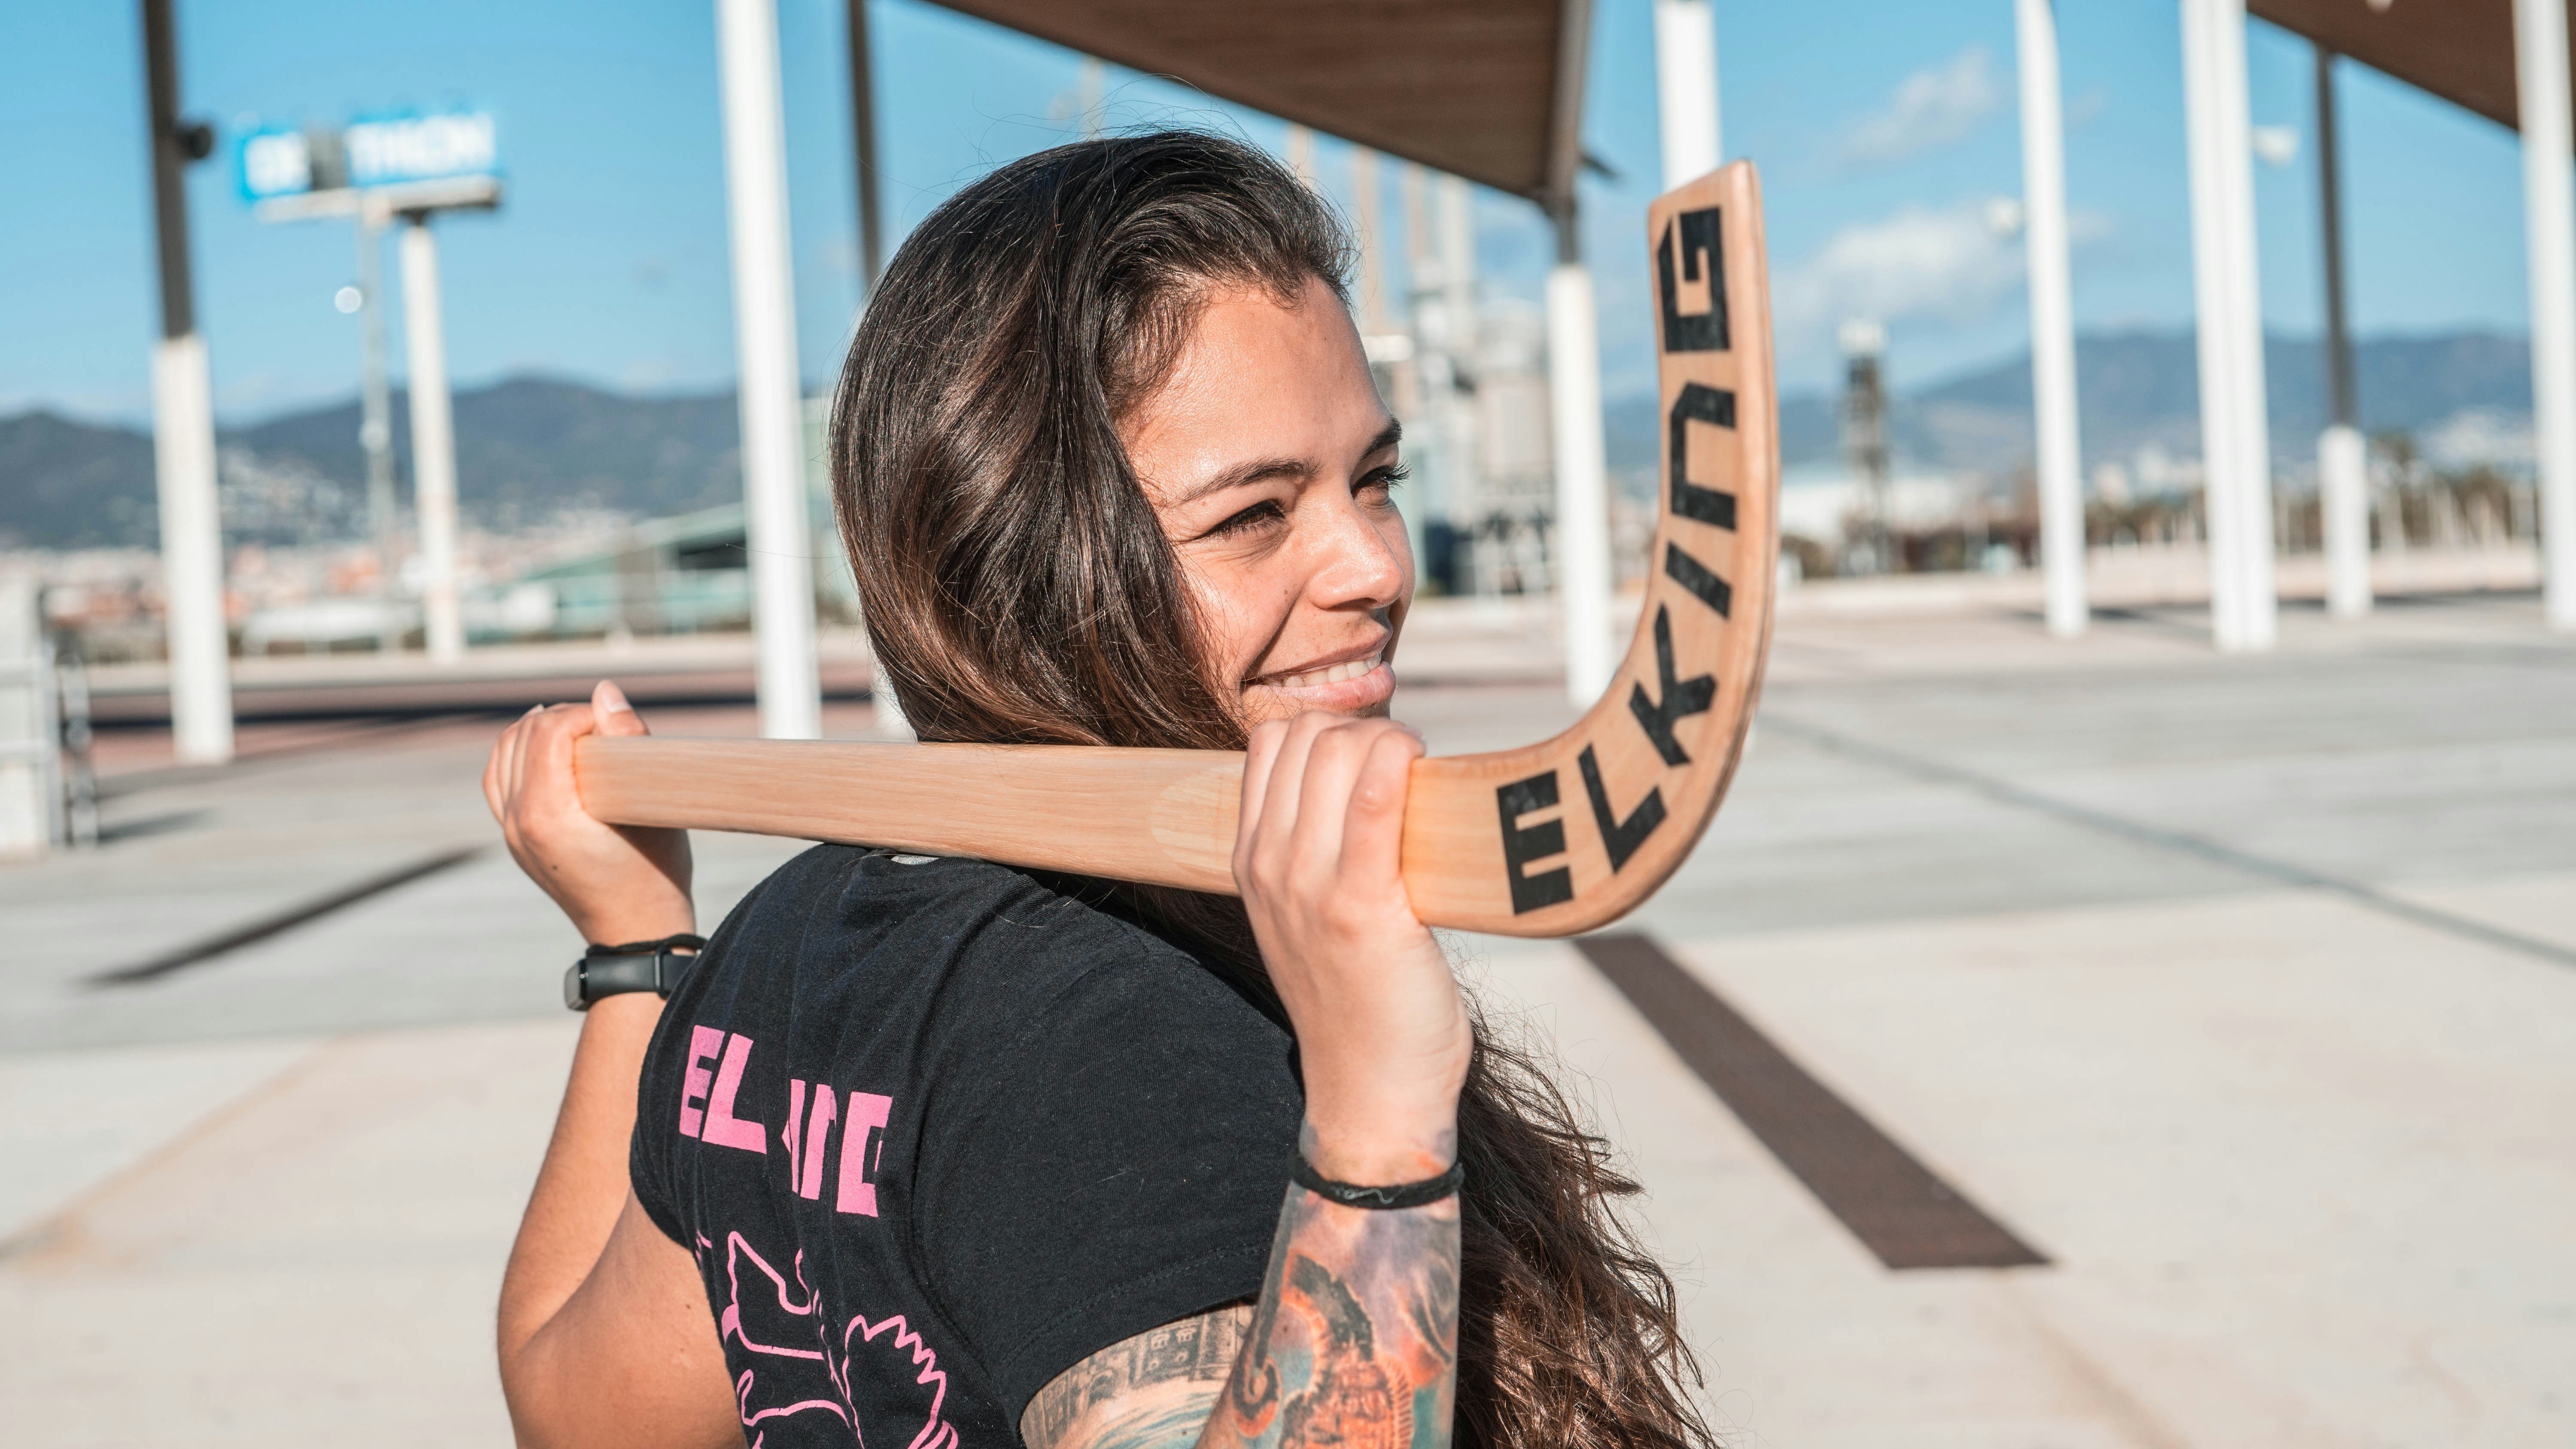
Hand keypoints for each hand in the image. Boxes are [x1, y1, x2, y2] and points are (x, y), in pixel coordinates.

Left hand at [484, 680, 694, 945]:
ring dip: (536, 730)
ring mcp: (512, 833)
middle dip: (562, 717)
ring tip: (574, 727)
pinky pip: (498, 779)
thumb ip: (628, 742)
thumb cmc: (655, 871)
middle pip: (523, 736)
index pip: (548, 731)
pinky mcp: (515, 838)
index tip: (616, 724)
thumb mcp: (653, 805)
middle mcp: (519, 822)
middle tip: (602, 725)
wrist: (635, 930)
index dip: (583, 713)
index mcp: (548, 814)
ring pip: (503, 753)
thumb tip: (603, 690)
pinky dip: (516, 753)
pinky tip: (541, 745)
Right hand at [1235, 712, 1467, 1185]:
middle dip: (1365, 728)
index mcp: (1250, 862)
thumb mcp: (1307, 919)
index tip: (1375, 756)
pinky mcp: (1362, 907)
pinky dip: (1402, 765)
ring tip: (1421, 774)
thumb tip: (1363, 779)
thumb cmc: (1359, 1000)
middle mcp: (1268, 867)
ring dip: (1391, 741)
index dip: (1330, 726)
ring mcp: (1308, 886)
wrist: (1370, 1092)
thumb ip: (1316, 852)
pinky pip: (1374, 800)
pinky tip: (1426, 775)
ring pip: (1337, 750)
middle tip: (1408, 764)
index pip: (1270, 741)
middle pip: (1305, 735)